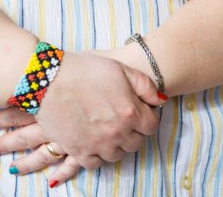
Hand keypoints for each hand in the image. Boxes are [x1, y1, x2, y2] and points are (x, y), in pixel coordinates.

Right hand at [32, 51, 164, 168]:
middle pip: (137, 143)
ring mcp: (98, 145)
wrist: (51, 80)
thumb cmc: (87, 70)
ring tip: (110, 128)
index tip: (140, 110)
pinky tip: (96, 139)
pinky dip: (99, 154)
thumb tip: (159, 101)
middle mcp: (117, 133)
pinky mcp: (79, 152)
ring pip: (118, 155)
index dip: (148, 116)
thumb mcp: (122, 69)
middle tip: (124, 118)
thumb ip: (145, 86)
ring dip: (118, 143)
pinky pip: (97, 163)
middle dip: (135, 131)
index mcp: (130, 112)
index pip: (152, 126)